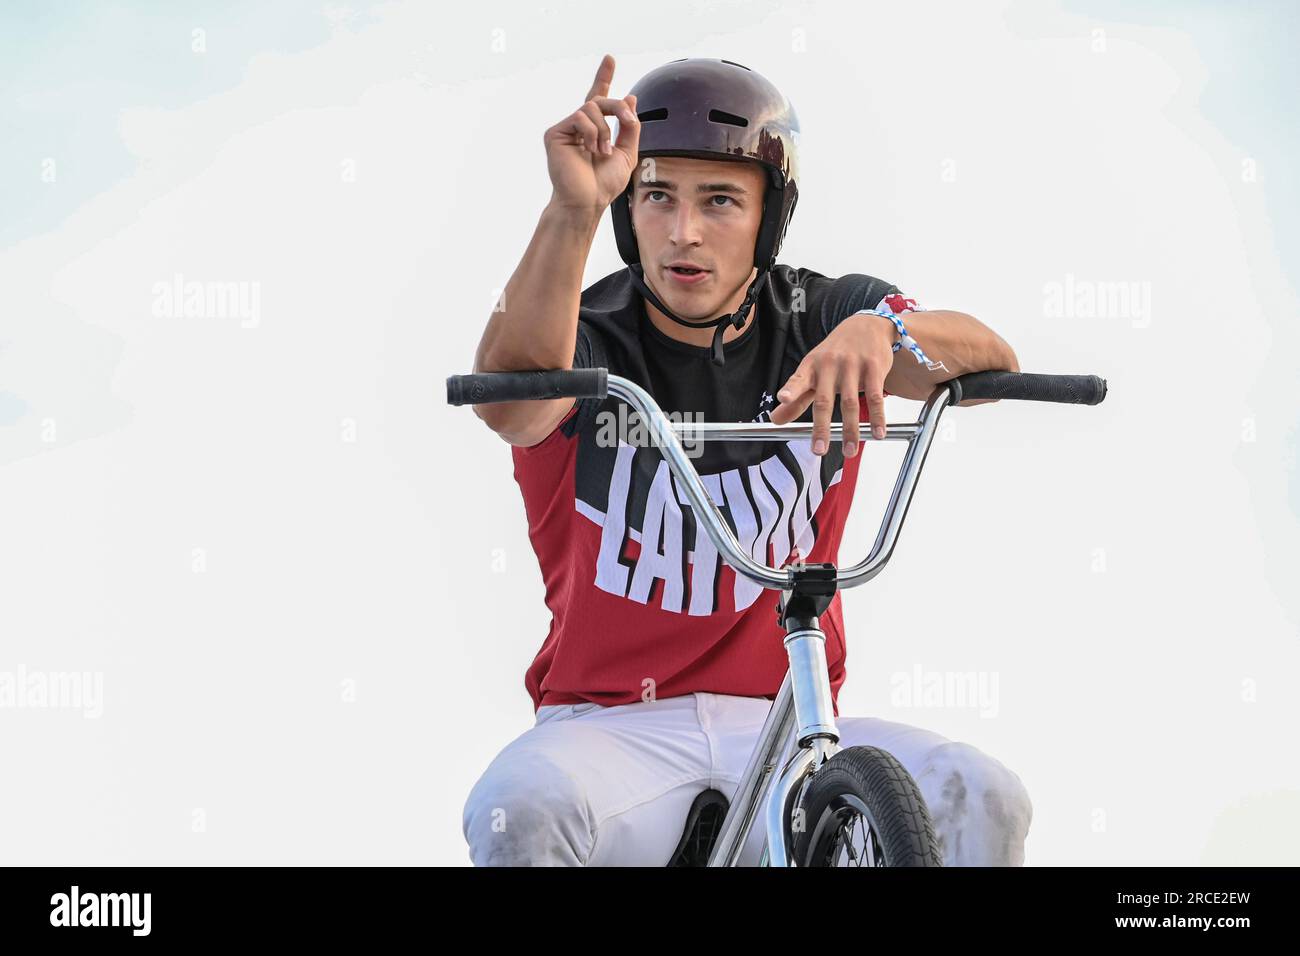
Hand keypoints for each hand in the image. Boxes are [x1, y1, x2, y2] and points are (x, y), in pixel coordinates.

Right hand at [543, 54, 640, 213]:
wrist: (587, 201)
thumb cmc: (604, 184)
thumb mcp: (627, 153)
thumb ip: (630, 127)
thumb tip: (630, 98)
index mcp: (594, 130)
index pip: (599, 99)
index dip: (603, 78)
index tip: (609, 59)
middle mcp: (579, 127)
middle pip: (600, 100)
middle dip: (618, 107)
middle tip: (628, 120)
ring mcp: (565, 129)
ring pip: (591, 107)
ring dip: (605, 129)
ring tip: (602, 151)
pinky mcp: (555, 133)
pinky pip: (580, 117)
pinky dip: (592, 133)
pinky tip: (590, 150)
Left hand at [768, 312, 896, 456]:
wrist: (865, 325)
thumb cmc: (834, 355)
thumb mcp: (812, 372)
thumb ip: (796, 398)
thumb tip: (774, 420)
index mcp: (811, 367)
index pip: (798, 379)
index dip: (790, 389)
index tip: (783, 398)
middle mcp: (830, 365)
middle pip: (824, 400)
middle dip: (821, 428)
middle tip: (818, 450)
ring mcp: (852, 365)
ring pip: (851, 403)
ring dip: (850, 430)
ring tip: (849, 451)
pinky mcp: (874, 367)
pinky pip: (876, 397)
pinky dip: (877, 417)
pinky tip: (878, 433)